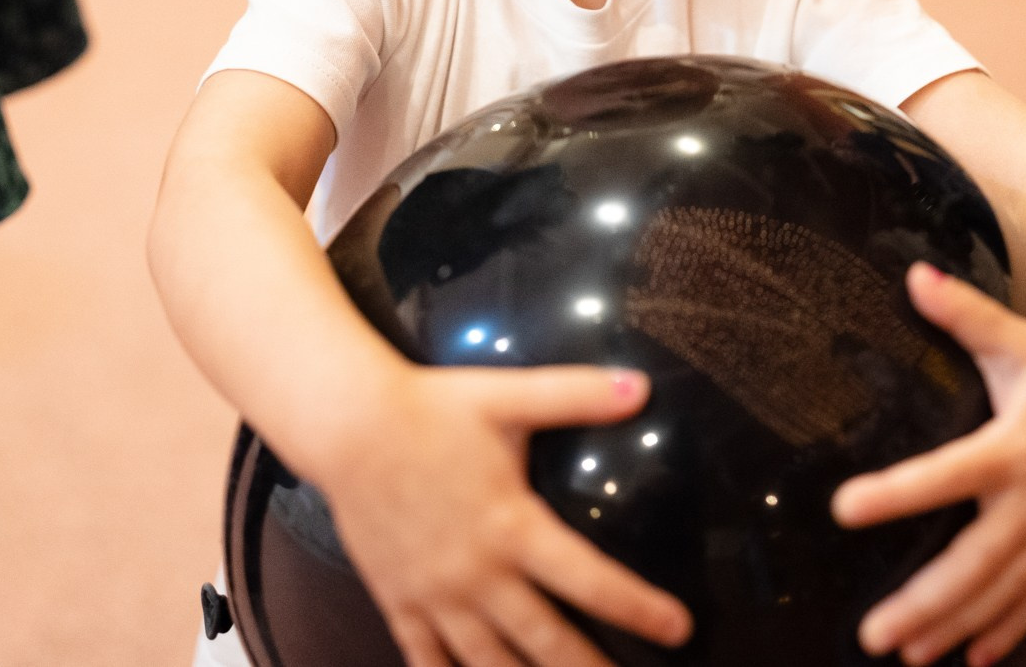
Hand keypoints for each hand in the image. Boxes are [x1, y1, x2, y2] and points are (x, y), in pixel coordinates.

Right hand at [316, 364, 692, 666]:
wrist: (347, 427)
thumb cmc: (429, 409)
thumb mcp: (509, 396)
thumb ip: (576, 394)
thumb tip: (639, 386)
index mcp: (511, 525)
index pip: (589, 579)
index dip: (638, 608)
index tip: (678, 629)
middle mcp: (476, 572)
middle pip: (544, 641)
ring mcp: (434, 594)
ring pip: (487, 662)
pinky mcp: (399, 599)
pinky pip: (426, 658)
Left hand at [833, 264, 1025, 666]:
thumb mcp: (1020, 338)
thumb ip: (965, 314)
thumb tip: (915, 274)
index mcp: (1015, 446)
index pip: (947, 474)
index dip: (895, 493)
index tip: (843, 507)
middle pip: (974, 562)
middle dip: (923, 603)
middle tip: (873, 633)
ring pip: (1000, 592)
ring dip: (953, 627)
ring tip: (904, 653)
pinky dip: (1006, 631)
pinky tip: (972, 661)